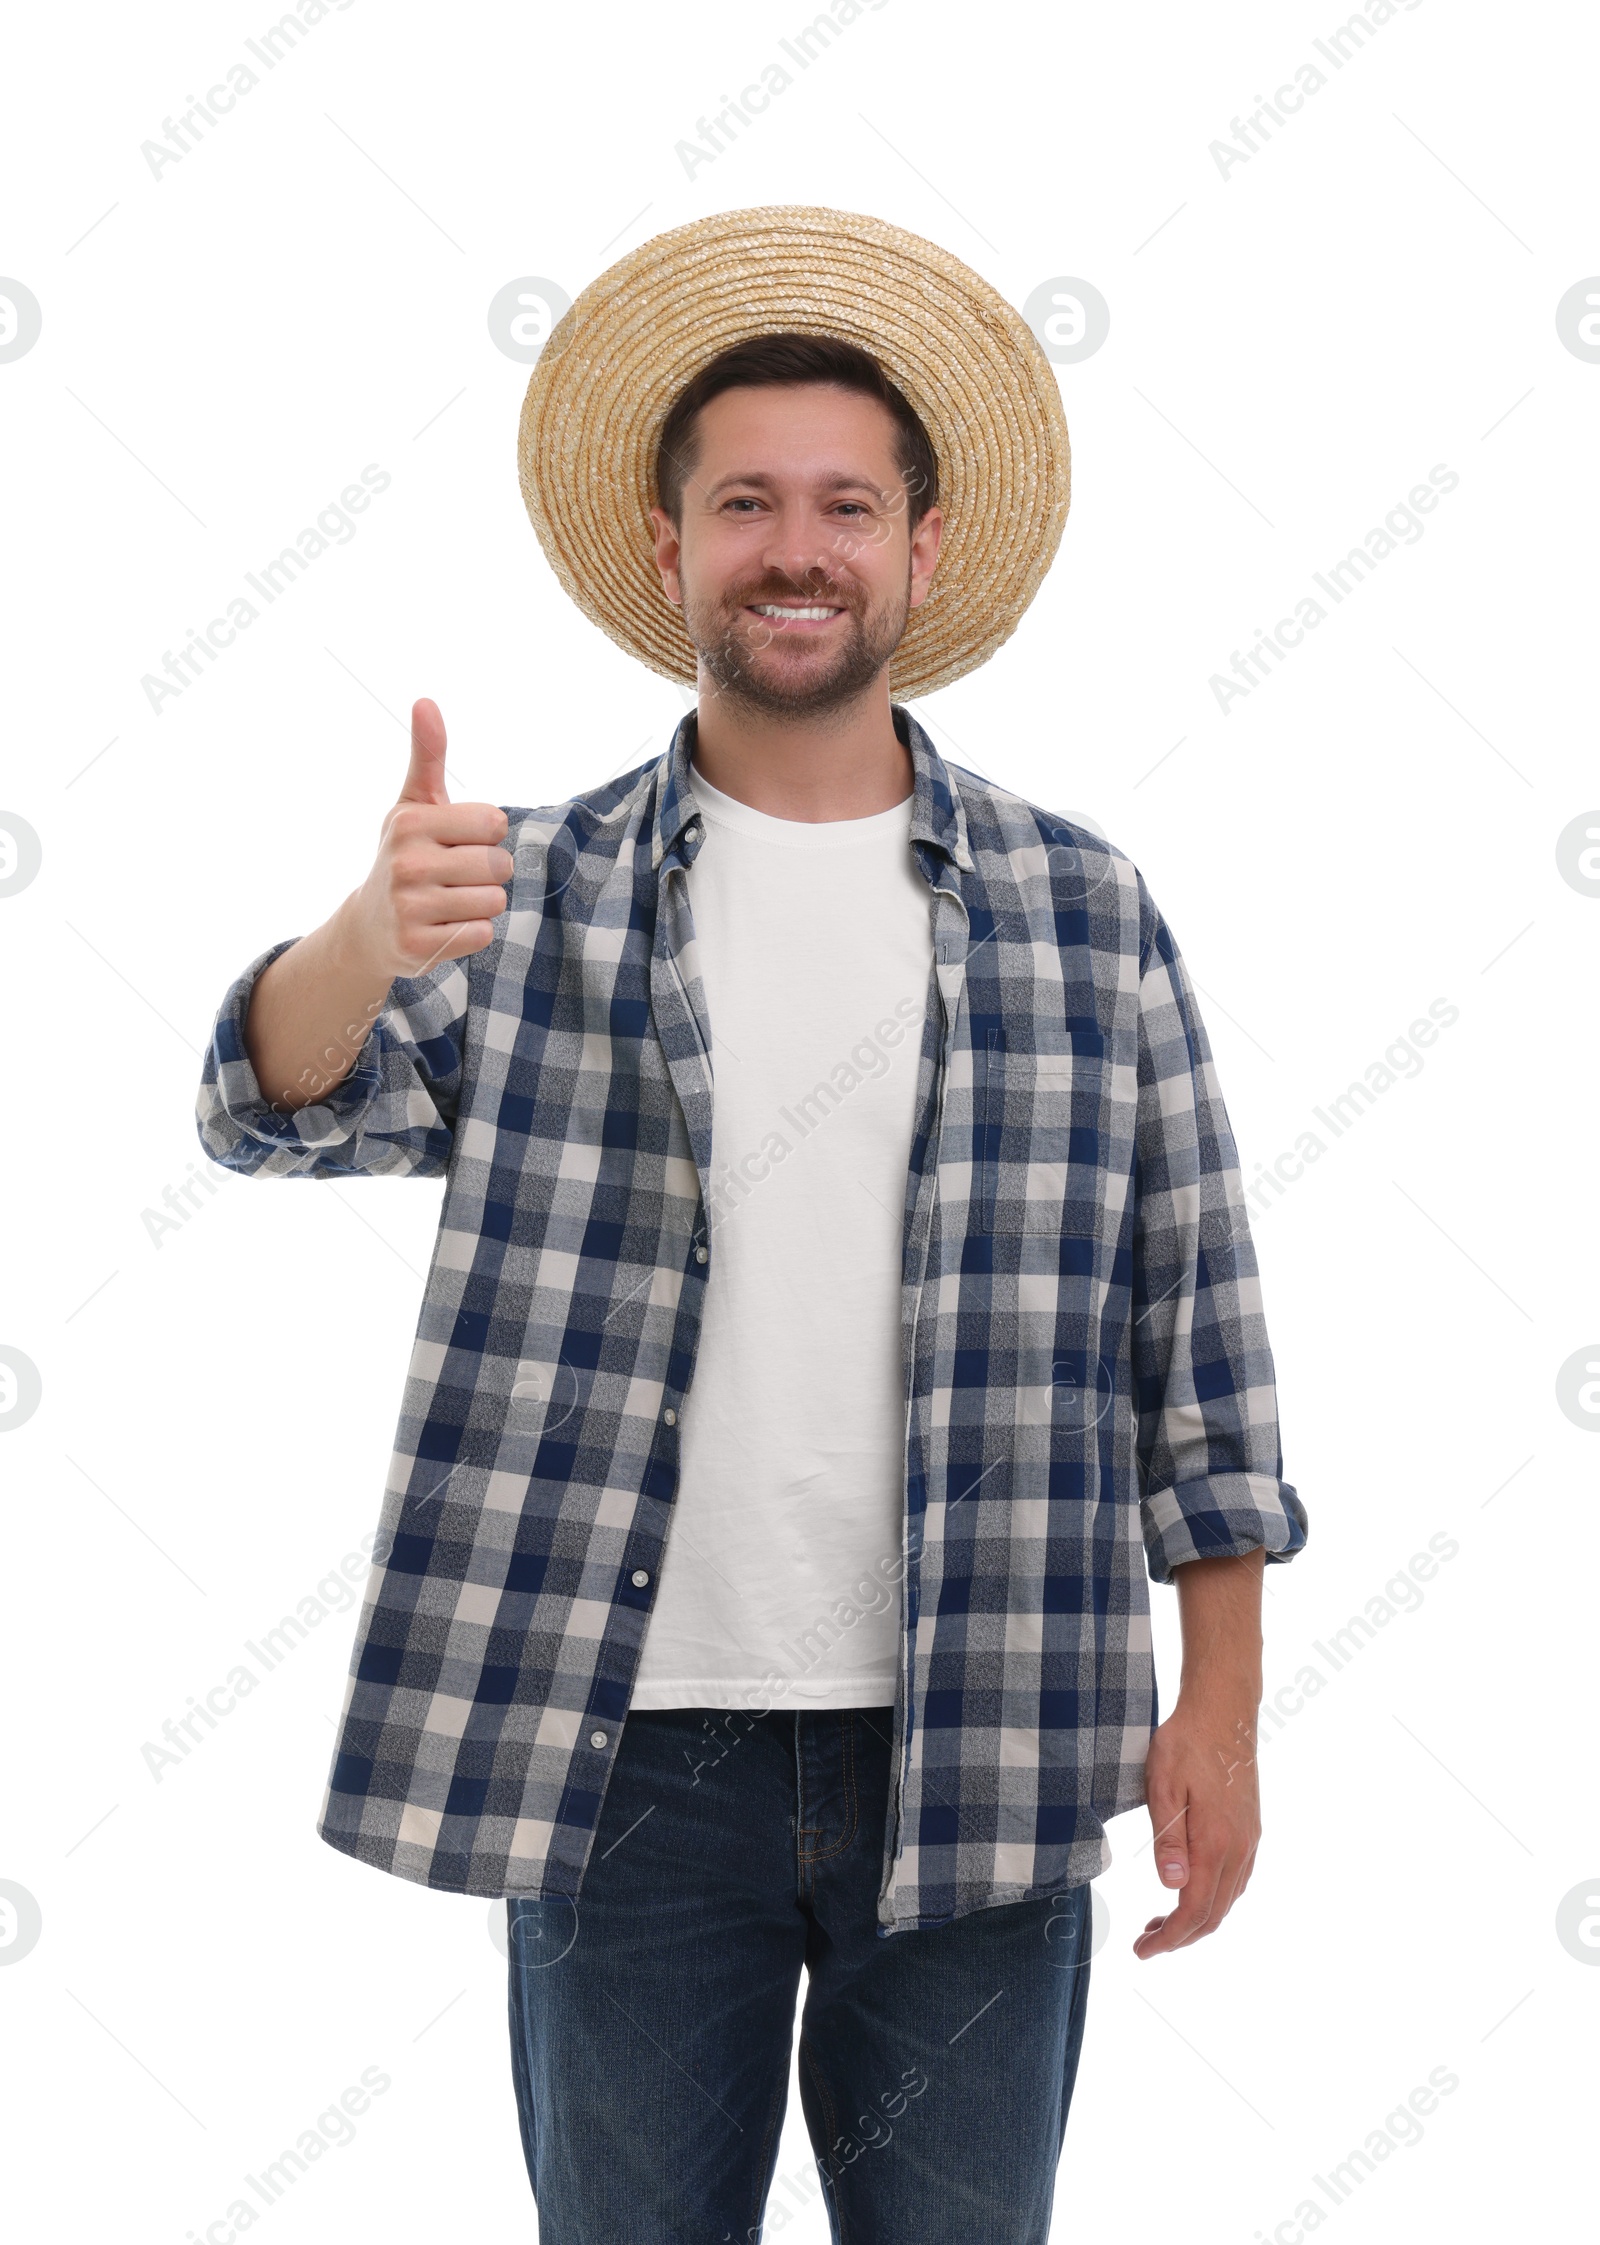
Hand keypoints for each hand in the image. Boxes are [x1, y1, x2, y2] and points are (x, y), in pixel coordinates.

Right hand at [346, 698, 513, 981]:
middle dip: (488, 872)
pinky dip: (471, 933)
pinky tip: (443, 926)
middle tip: (455, 876)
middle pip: (499, 865)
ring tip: (448, 901)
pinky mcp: (418, 947)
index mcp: (410, 822)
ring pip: (494, 901)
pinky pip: (481, 935)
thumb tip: (426, 701)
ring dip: (481, 903)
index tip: (458, 840)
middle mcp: (406, 863)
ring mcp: (409, 908)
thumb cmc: (405, 854)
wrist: (369, 925)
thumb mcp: (413, 803)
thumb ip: (426, 755)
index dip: (485, 834)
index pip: (494, 822)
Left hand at [1132, 1691, 1259, 1958]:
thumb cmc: (1186, 1744)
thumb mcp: (1163, 1786)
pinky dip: (1214, 1900)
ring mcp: (1249, 1841)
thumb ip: (1168, 1839)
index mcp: (1215, 1843)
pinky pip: (1236, 1880)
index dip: (1169, 1938)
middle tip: (1146, 1942)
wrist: (1223, 1713)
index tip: (1143, 1950)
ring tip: (1162, 1923)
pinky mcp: (1250, 1830)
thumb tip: (1171, 1887)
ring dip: (1197, 1920)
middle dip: (1180, 1937)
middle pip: (1214, 1914)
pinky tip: (1193, 1892)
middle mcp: (1239, 1849)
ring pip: (1228, 1900)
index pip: (1194, 1909)